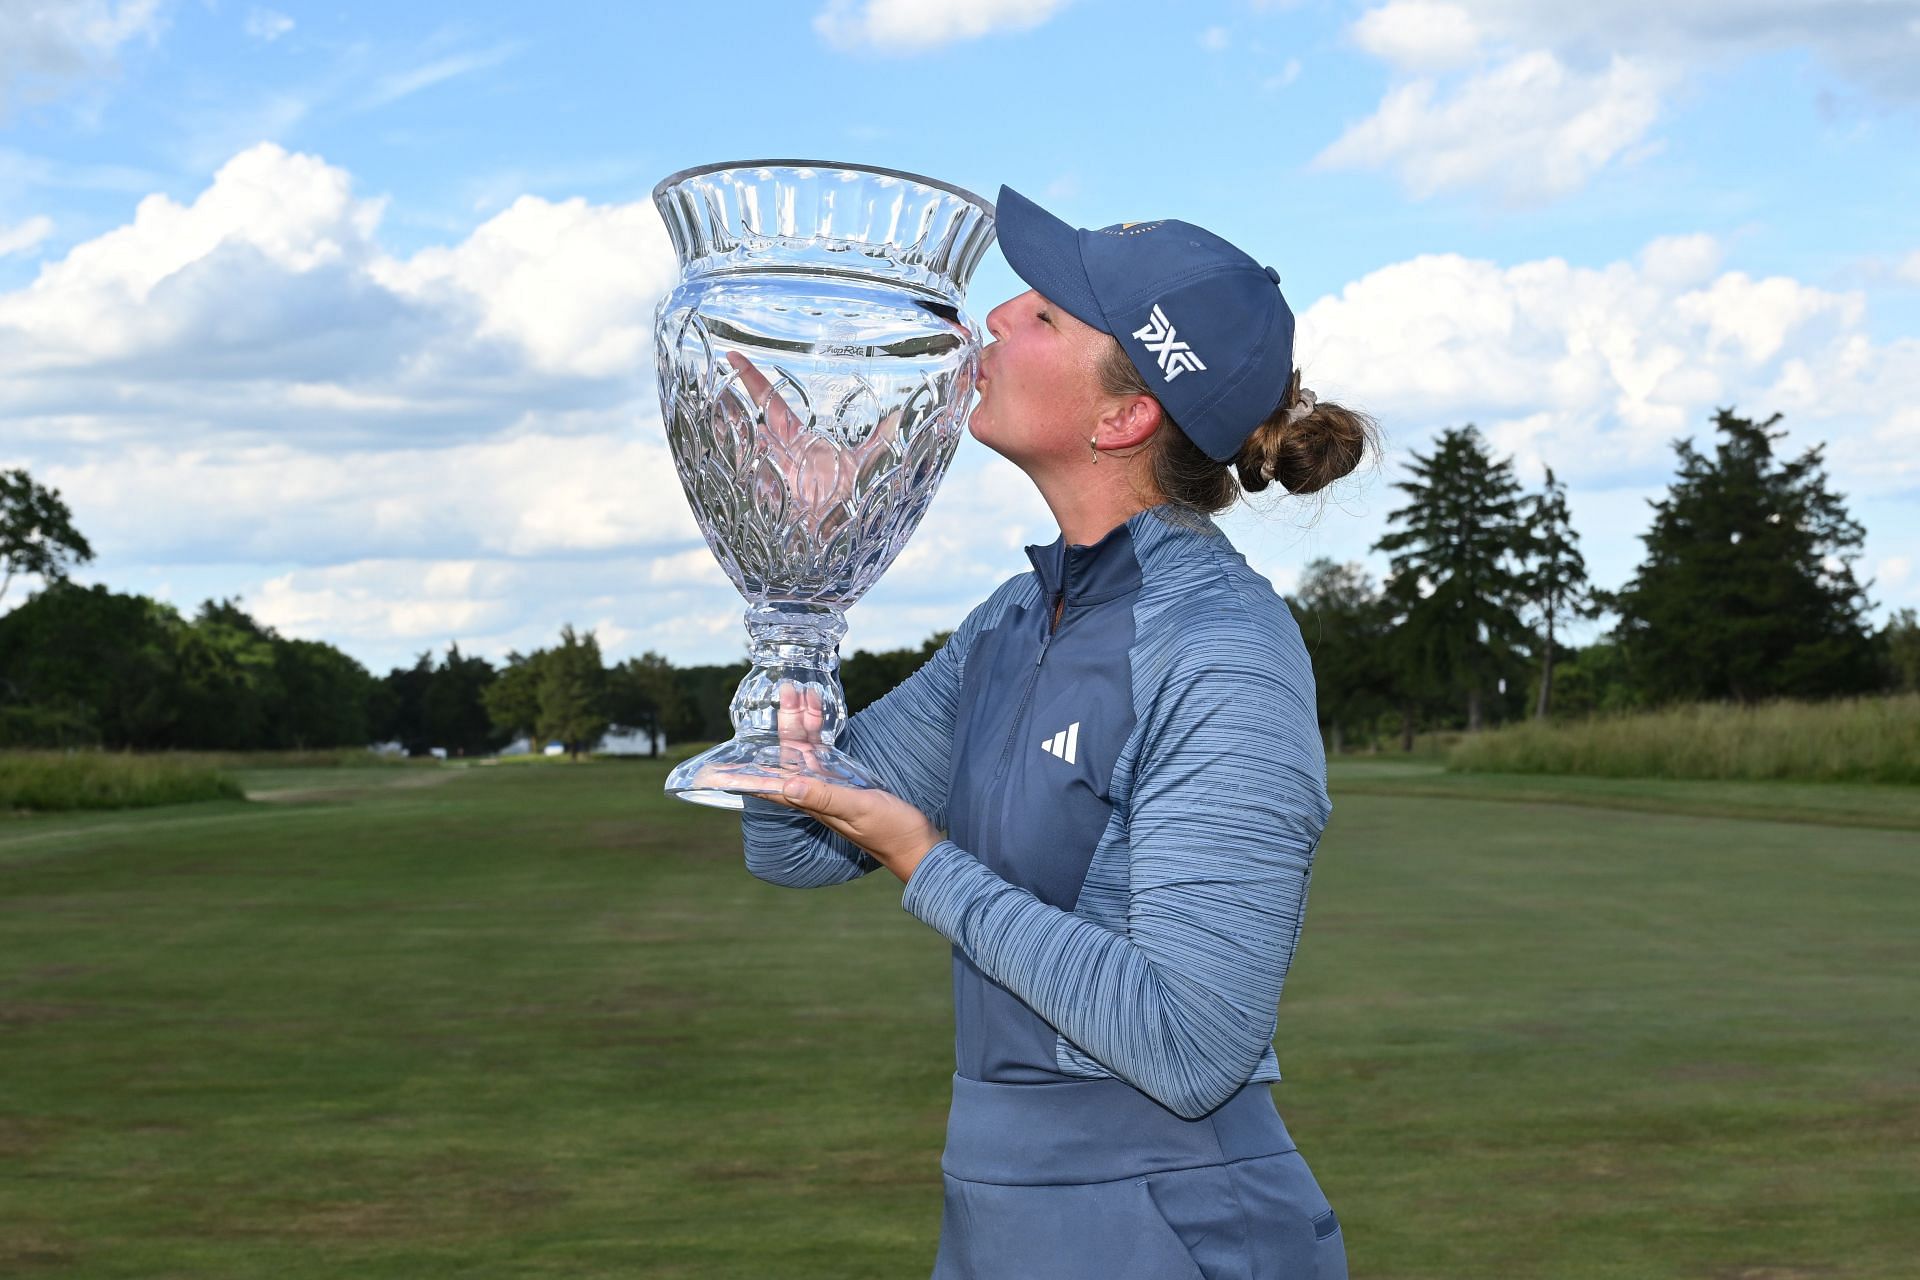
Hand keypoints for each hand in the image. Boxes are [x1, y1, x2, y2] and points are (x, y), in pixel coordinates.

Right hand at [720, 351, 903, 514]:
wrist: (845, 534)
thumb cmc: (852, 498)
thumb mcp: (866, 464)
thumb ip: (880, 440)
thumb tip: (900, 416)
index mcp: (799, 439)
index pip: (772, 403)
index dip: (753, 380)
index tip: (733, 355)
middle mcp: (781, 453)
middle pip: (752, 418)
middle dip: (733, 398)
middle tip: (716, 372)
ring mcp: (772, 474)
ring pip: (743, 446)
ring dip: (730, 430)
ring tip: (710, 405)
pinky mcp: (768, 495)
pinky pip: (746, 476)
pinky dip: (735, 464)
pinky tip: (724, 449)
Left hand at [763, 684, 940, 884]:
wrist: (916, 843)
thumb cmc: (889, 830)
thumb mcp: (857, 809)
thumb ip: (824, 796)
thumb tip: (788, 784)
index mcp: (811, 801)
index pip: (769, 786)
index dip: (743, 775)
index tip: (719, 766)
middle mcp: (813, 793)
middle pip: (788, 755)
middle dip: (784, 723)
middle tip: (784, 690)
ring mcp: (829, 785)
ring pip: (805, 748)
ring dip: (801, 720)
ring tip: (799, 690)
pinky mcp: (845, 780)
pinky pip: (824, 750)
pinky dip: (819, 730)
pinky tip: (818, 711)